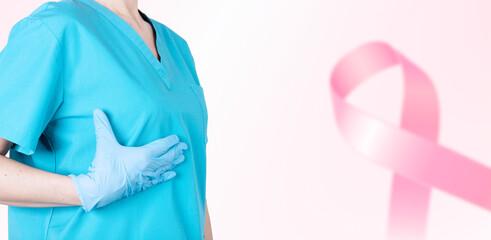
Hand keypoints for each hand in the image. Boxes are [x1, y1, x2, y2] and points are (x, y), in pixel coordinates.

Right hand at [69, 108, 187, 211]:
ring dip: (174, 162)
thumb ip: (103, 126)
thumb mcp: (105, 143)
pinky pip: (158, 180)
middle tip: (184, 146)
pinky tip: (173, 174)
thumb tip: (97, 110)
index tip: (177, 138)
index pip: (162, 145)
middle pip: (168, 157)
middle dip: (177, 151)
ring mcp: (147, 177)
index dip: (171, 141)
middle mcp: (149, 166)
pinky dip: (167, 176)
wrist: (99, 190)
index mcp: (144, 154)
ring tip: (182, 158)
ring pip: (165, 168)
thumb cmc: (104, 166)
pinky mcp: (143, 186)